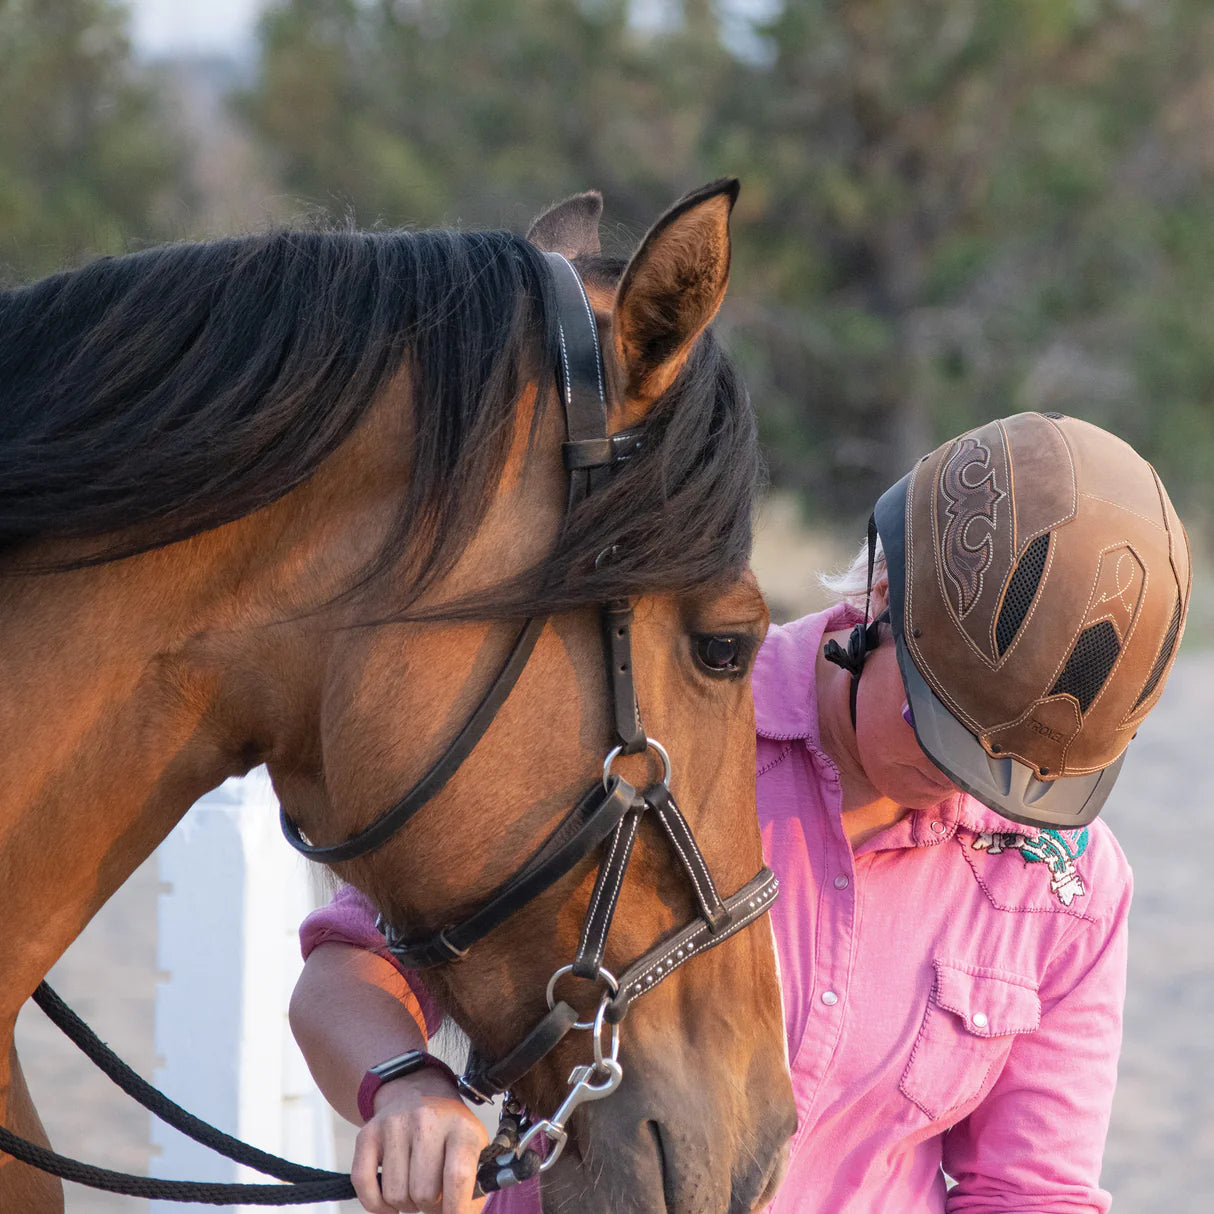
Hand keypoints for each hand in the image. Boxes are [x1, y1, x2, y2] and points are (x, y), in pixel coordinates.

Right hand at [351, 1070, 488, 1213]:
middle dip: (429, 1206)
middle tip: (433, 1197)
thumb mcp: (474, 1148)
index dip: (456, 1209)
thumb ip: (474, 1184)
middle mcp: (427, 1121)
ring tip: (415, 1190)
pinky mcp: (368, 1133)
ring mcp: (395, 1125)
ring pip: (396, 1194)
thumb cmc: (449, 1130)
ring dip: (406, 1205)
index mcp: (461, 1127)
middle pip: (424, 1193)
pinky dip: (376, 1205)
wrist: (419, 1091)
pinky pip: (364, 1185)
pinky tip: (389, 1203)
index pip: (458, 1177)